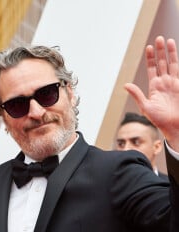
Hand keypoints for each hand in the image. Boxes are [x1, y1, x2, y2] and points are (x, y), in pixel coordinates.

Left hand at [125, 36, 178, 150]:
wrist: (175, 126)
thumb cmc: (160, 119)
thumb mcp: (146, 106)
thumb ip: (137, 94)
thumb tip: (125, 85)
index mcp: (154, 87)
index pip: (152, 68)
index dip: (150, 58)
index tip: (149, 47)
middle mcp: (164, 83)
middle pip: (162, 63)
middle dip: (160, 51)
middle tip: (158, 38)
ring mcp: (174, 83)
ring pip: (172, 64)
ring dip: (170, 52)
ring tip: (167, 40)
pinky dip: (178, 61)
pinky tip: (176, 51)